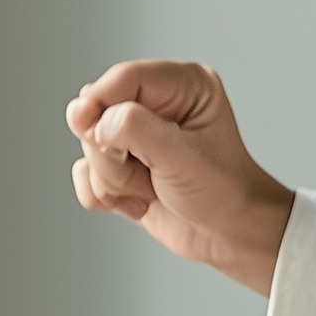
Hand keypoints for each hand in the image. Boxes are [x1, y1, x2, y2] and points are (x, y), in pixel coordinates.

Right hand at [66, 60, 294, 294]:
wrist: (231, 237)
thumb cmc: (224, 193)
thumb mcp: (182, 156)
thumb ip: (133, 128)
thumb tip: (88, 117)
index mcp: (184, 85)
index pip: (122, 78)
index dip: (99, 103)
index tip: (93, 133)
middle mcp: (158, 103)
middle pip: (96, 111)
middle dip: (112, 153)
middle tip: (148, 176)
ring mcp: (137, 134)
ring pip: (88, 145)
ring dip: (113, 179)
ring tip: (150, 192)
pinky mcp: (123, 163)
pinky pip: (84, 171)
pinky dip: (104, 194)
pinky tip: (137, 203)